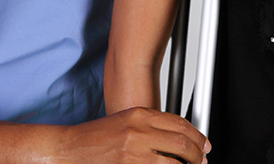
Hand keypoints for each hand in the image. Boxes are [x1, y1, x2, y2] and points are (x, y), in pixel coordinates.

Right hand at [56, 107, 209, 162]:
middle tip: (203, 160)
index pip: (179, 123)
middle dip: (198, 154)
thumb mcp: (125, 121)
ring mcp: (134, 152)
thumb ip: (150, 125)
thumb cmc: (94, 137)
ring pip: (175, 163)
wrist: (69, 149)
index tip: (204, 144)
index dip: (197, 135)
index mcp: (139, 114)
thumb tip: (175, 136)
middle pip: (182, 143)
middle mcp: (139, 131)